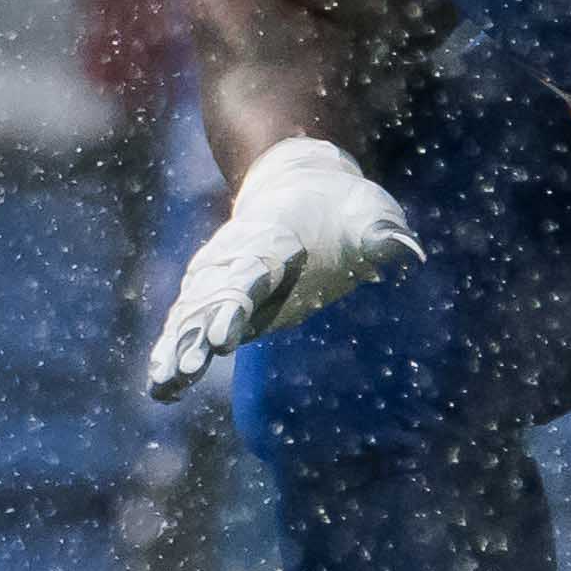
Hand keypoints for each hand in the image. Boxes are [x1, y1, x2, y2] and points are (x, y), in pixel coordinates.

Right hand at [145, 137, 421, 398]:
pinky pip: (191, 322)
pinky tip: (162, 388)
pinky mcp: (220, 296)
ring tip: (161, 387)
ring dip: (176, 348)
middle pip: (211, 299)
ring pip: (193, 314)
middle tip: (182, 370)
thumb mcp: (368, 213)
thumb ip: (382, 233)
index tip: (222, 338)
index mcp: (272, 241)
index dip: (233, 306)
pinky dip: (174, 349)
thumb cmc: (342, 207)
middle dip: (196, 336)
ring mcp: (225, 277)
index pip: (250, 274)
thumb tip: (409, 253)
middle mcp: (239, 260)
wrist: (298, 182)